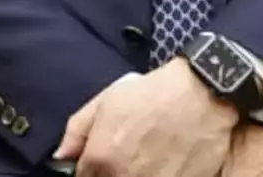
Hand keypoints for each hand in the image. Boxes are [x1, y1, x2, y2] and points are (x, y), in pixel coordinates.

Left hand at [54, 57, 238, 176]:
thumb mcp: (108, 99)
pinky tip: (161, 164)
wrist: (202, 96)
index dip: (90, 170)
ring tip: (146, 159)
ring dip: (134, 174)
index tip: (98, 161)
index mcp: (101, 159)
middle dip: (110, 173)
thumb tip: (61, 155)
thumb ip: (78, 129)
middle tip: (125, 156)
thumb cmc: (154, 93)